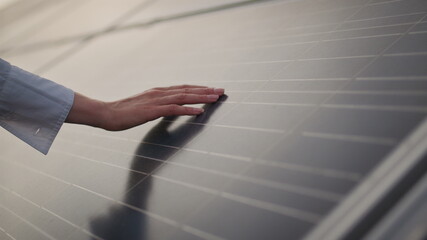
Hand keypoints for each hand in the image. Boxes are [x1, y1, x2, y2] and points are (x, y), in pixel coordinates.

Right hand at [65, 85, 224, 130]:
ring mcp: (156, 100)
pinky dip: (188, 109)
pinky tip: (200, 111)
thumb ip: (158, 106)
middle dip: (206, 90)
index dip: (199, 88)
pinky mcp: (152, 110)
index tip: (211, 89)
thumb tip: (170, 109)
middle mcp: (159, 93)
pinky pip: (174, 109)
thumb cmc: (123, 112)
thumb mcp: (144, 107)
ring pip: (184, 96)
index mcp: (158, 92)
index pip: (183, 88)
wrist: (106, 114)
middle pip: (187, 89)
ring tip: (216, 98)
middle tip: (221, 90)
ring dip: (201, 97)